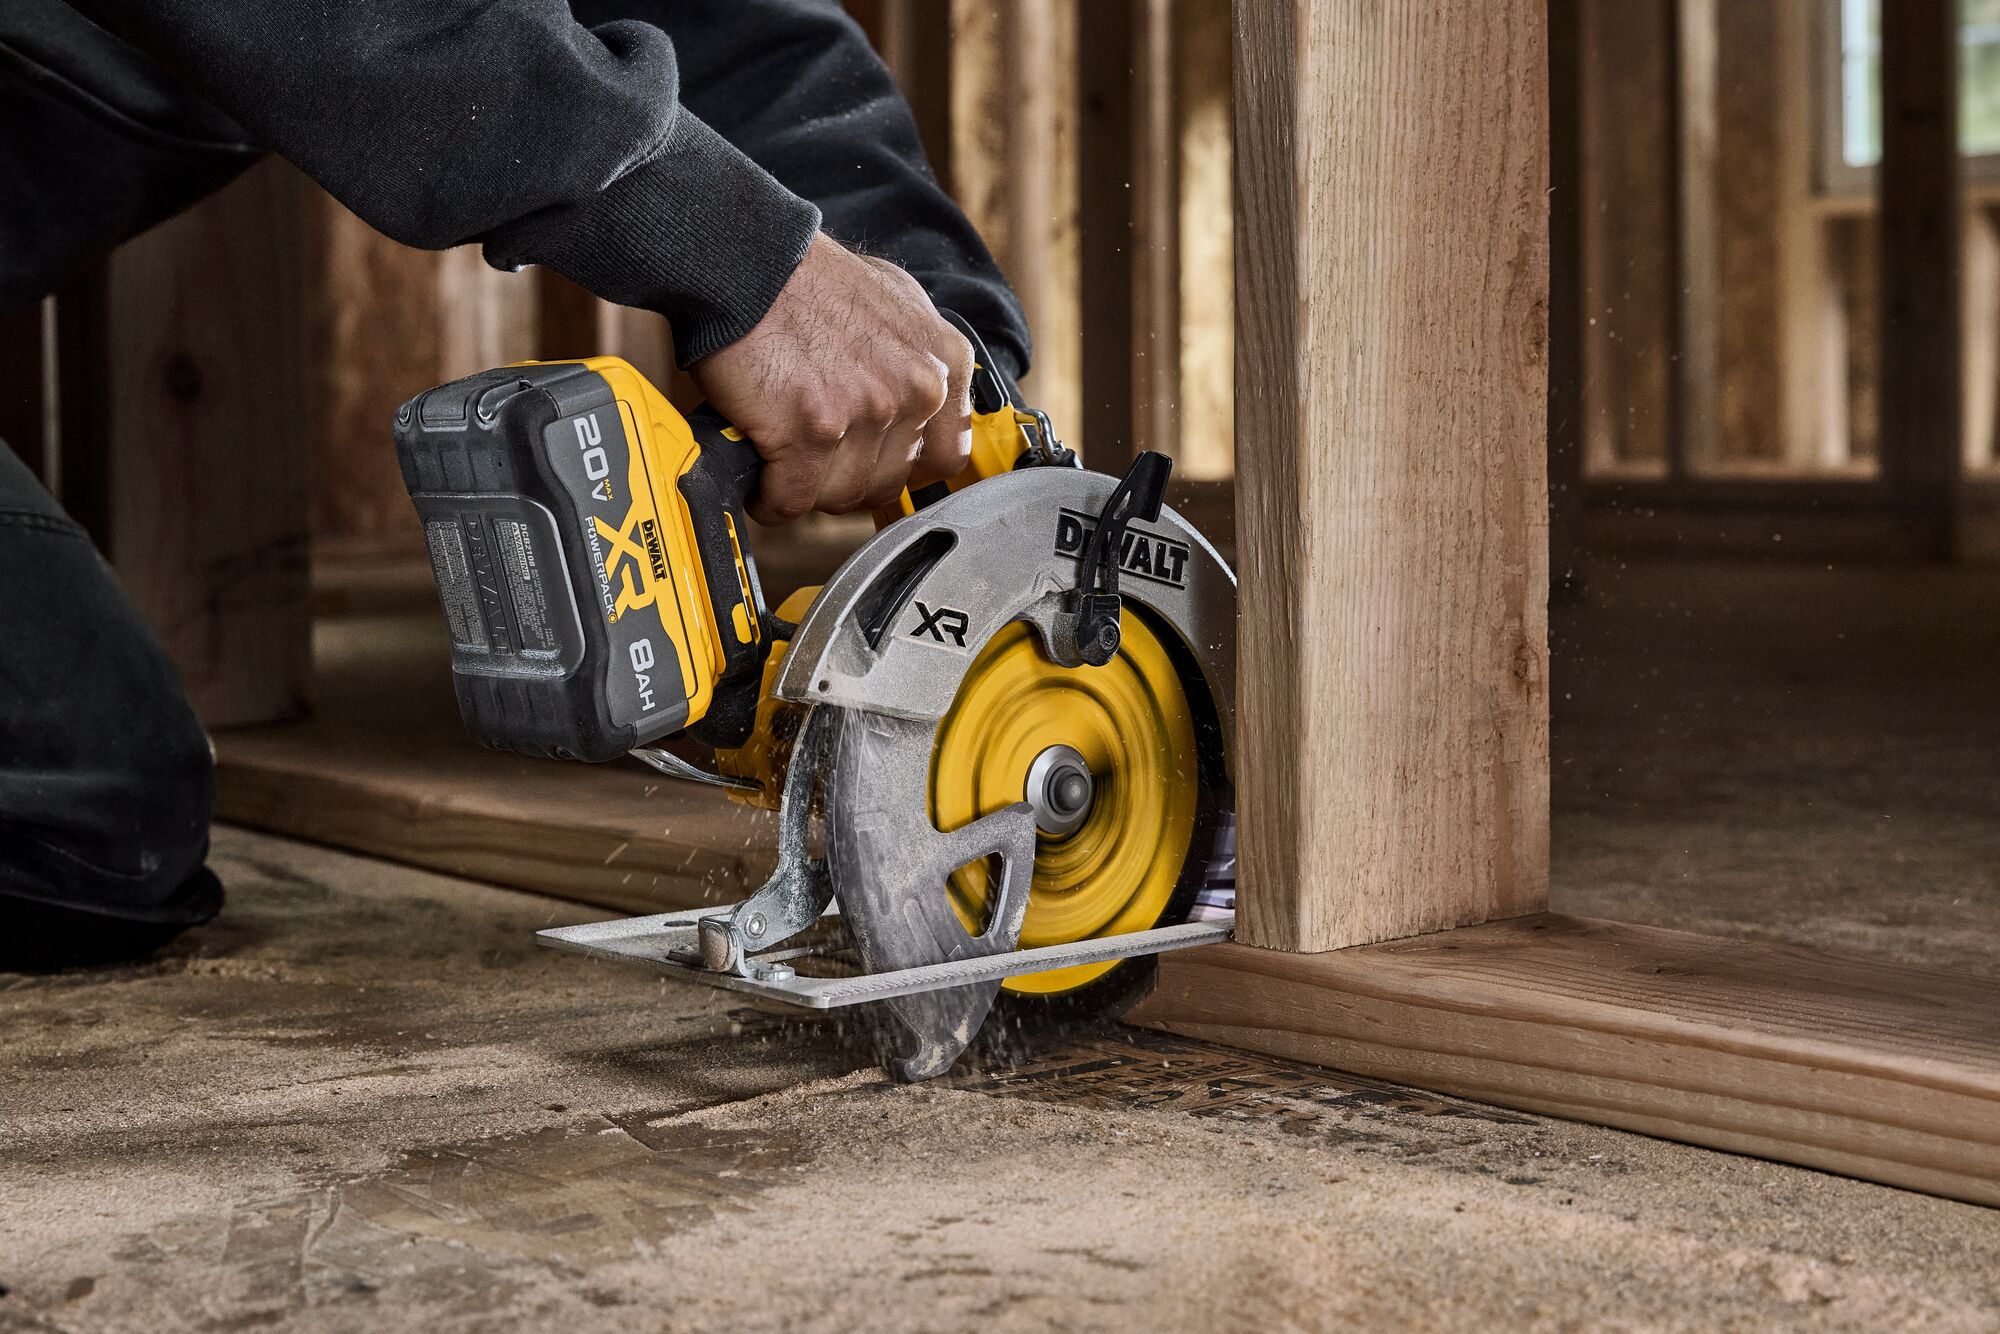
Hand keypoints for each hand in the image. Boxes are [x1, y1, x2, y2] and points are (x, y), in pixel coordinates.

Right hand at [688, 233, 974, 523]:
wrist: (748, 262)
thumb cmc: (808, 279)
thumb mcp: (895, 302)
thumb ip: (917, 358)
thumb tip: (922, 405)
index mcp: (943, 362)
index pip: (947, 455)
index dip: (903, 467)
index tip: (873, 464)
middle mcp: (916, 389)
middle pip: (887, 483)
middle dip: (846, 479)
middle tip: (813, 460)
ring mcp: (865, 413)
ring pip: (841, 496)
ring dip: (806, 489)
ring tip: (782, 463)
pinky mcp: (810, 432)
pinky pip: (793, 500)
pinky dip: (770, 499)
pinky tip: (760, 480)